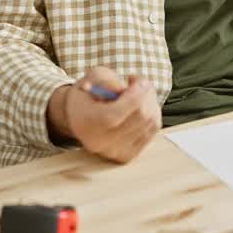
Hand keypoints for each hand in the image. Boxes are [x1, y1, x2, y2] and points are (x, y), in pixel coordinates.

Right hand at [46, 66, 160, 163]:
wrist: (79, 115)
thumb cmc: (88, 93)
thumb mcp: (93, 78)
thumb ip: (110, 81)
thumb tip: (132, 88)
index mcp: (87, 123)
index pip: (116, 114)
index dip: (134, 94)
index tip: (138, 80)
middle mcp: (100, 142)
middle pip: (138, 117)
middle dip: (145, 95)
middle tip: (140, 83)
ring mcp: (115, 151)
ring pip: (149, 123)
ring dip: (151, 103)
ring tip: (140, 94)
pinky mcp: (128, 154)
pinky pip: (152, 131)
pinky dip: (153, 114)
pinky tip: (143, 106)